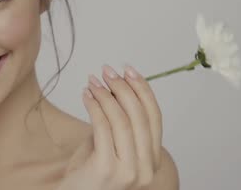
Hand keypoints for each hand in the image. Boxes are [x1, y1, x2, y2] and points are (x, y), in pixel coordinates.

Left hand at [57, 65, 162, 189]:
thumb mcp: (111, 142)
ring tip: (93, 81)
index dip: (143, 90)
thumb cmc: (90, 169)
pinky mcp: (107, 169)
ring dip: (106, 95)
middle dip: (123, 87)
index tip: (129, 69)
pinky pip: (102, 127)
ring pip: (121, 120)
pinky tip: (85, 95)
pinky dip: (94, 106)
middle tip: (107, 71)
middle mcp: (147, 168)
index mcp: (153, 160)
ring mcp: (129, 171)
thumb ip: (119, 119)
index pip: (155, 117)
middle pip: (139, 116)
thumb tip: (117, 83)